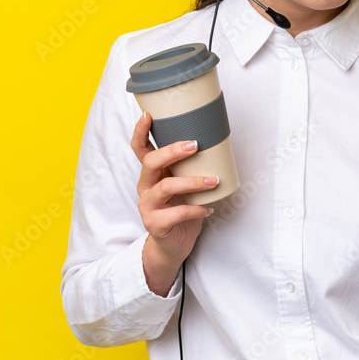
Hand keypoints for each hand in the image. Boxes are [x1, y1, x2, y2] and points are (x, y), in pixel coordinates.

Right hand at [131, 112, 217, 294]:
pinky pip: (176, 214)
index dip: (141, 131)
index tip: (148, 115)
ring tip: (213, 181)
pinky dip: (196, 209)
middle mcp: (145, 186)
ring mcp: (148, 206)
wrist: (174, 244)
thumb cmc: (181, 208)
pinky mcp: (155, 224)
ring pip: (166, 187)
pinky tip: (209, 208)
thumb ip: (191, 167)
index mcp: (151, 173)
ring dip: (192, 182)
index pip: (140, 148)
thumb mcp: (184, 183)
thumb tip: (219, 141)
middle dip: (172, 151)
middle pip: (150, 162)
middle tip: (195, 145)